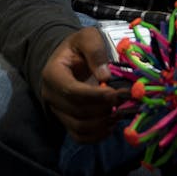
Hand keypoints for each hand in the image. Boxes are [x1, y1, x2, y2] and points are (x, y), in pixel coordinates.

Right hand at [40, 26, 123, 142]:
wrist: (69, 59)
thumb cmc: (78, 48)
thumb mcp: (87, 37)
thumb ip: (95, 51)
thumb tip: (105, 76)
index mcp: (52, 74)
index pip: (71, 91)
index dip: (95, 96)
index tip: (115, 94)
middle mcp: (51, 96)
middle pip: (77, 111)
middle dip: (104, 109)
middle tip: (125, 101)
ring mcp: (58, 111)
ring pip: (80, 127)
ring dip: (103, 123)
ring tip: (120, 112)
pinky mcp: (67, 122)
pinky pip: (81, 137)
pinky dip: (98, 135)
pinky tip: (112, 123)